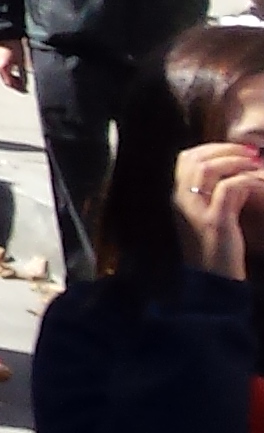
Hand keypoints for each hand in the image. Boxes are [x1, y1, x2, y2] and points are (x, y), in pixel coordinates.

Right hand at [0, 40, 26, 91]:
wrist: (5, 35)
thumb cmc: (14, 46)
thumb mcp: (20, 61)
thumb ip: (22, 74)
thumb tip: (25, 84)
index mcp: (3, 68)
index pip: (10, 83)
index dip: (18, 88)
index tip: (26, 91)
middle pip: (6, 82)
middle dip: (16, 86)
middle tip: (24, 88)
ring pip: (5, 78)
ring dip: (13, 81)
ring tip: (21, 82)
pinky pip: (3, 73)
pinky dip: (9, 76)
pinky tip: (15, 75)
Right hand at [173, 141, 263, 277]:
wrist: (214, 283)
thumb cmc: (216, 250)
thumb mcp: (207, 217)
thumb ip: (213, 194)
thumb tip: (234, 172)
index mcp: (177, 198)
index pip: (185, 158)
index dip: (211, 148)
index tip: (235, 150)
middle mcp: (180, 201)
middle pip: (195, 158)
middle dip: (225, 149)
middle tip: (250, 153)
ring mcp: (195, 211)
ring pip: (208, 168)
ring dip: (236, 161)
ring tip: (255, 164)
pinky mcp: (215, 222)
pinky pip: (230, 188)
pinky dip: (247, 180)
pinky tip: (260, 184)